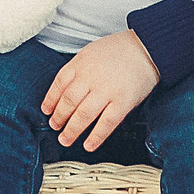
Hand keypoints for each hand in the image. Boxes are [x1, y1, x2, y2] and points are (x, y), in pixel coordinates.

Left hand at [43, 32, 159, 150]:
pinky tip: (88, 145)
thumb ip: (77, 69)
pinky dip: (96, 136)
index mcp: (80, 64)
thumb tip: (64, 89)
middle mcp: (90, 78)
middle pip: (68, 102)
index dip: (50, 100)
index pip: (59, 84)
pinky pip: (107, 123)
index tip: (46, 111)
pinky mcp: (123, 102)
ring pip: (83, 115)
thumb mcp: (90, 52)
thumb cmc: (118, 50)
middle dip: (59, 118)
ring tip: (65, 139)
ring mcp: (106, 91)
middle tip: (55, 127)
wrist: (147, 48)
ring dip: (72, 130)